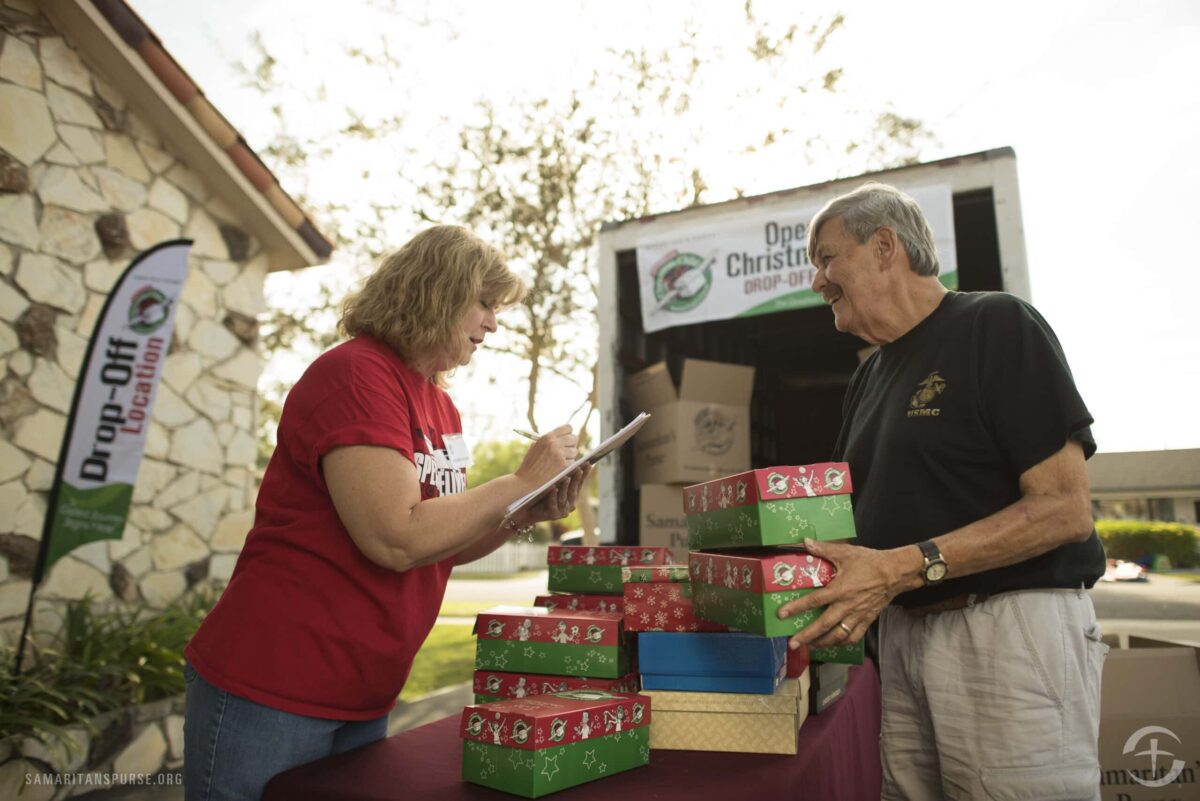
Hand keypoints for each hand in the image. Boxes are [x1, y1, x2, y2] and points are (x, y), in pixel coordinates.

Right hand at [514, 425, 577, 489]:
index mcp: (547, 437)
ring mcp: (559, 454)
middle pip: (574, 438)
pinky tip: (559, 469)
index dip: (569, 434)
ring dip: (570, 456)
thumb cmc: (530, 465)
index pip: (568, 428)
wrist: (526, 481)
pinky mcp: (563, 465)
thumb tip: (564, 437)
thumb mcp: (536, 447)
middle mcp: (554, 443)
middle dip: (571, 445)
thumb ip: (549, 441)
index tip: (567, 439)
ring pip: (574, 451)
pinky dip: (568, 466)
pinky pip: (573, 462)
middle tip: (566, 451)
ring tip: (560, 461)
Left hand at [519, 464, 589, 524]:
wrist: (527, 510)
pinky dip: (553, 495)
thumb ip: (562, 477)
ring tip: (566, 477)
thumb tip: (569, 459)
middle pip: (574, 490)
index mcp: (572, 497)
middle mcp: (569, 505)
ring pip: (564, 497)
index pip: (580, 484)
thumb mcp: (553, 484)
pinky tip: (553, 488)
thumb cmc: (541, 494)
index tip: (589, 463)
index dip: (584, 474)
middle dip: (577, 479)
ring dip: (566, 487)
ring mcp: (561, 511)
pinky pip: (553, 503)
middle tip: (579, 468)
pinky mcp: (552, 515)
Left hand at [778, 538, 911, 650]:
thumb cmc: (870, 562)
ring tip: (810, 647)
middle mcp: (847, 606)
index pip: (813, 601)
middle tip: (792, 643)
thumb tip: (805, 542)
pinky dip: (842, 642)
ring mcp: (857, 615)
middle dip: (806, 636)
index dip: (796, 608)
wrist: (895, 572)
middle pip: (823, 625)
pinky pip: (854, 636)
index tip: (782, 615)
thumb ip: (824, 549)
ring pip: (838, 635)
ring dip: (822, 643)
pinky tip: (834, 643)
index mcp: (840, 589)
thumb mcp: (845, 552)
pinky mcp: (867, 620)